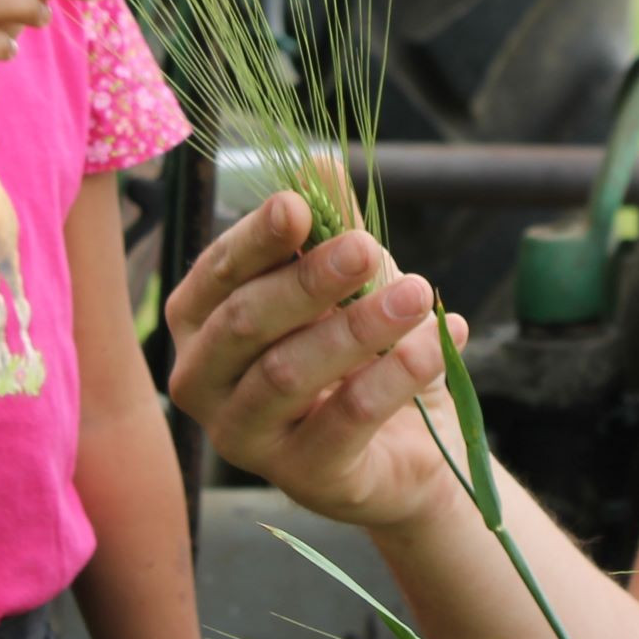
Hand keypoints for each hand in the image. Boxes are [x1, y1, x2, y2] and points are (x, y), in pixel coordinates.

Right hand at [167, 192, 469, 531]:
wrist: (415, 446)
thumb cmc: (362, 351)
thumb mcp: (351, 282)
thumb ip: (334, 227)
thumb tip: (320, 160)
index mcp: (201, 323)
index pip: (218, 273)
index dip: (257, 239)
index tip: (300, 206)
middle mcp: (203, 383)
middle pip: (245, 322)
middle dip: (308, 280)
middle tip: (368, 248)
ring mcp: (245, 438)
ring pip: (287, 374)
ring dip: (358, 327)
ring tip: (419, 293)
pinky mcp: (300, 478)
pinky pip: (343, 423)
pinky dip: (395, 377)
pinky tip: (436, 341)